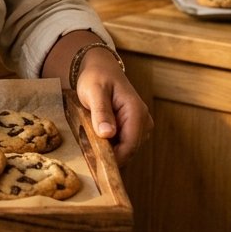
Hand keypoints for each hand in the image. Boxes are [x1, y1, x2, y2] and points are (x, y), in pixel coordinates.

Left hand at [75, 48, 152, 166]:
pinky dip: (110, 146)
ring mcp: (141, 126)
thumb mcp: (94, 91)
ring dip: (108, 150)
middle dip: (109, 155)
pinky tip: (96, 139)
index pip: (129, 146)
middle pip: (128, 151)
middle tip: (86, 151)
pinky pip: (123, 144)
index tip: (95, 163)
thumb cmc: (96, 77)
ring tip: (89, 141)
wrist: (101, 68)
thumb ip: (101, 112)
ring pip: (125, 150)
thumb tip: (107, 134)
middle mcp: (144, 122)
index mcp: (137, 112)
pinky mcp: (134, 129)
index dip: (113, 158)